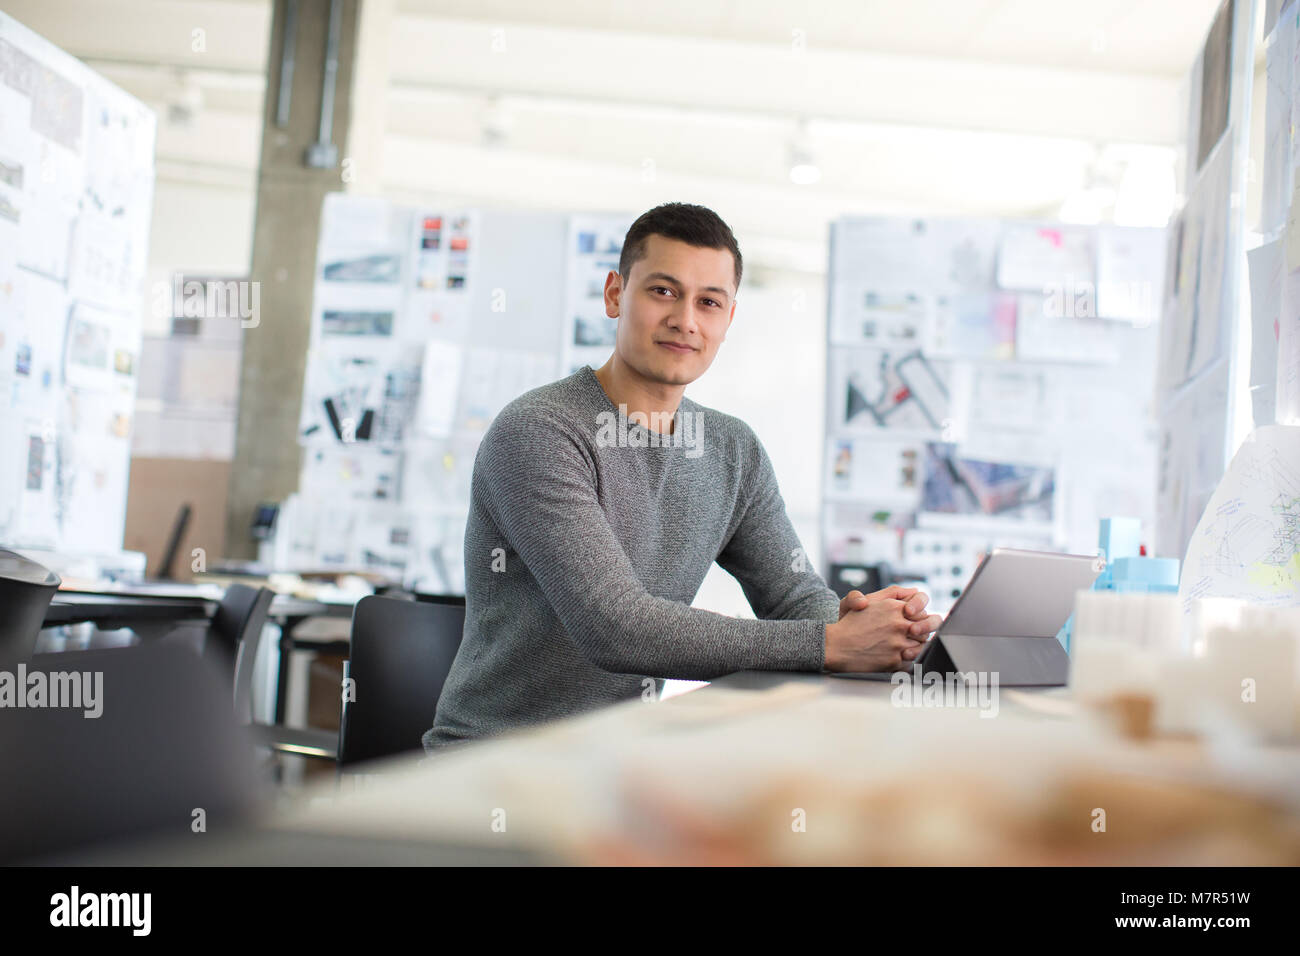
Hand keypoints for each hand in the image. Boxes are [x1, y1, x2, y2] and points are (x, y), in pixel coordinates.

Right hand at [829, 587, 943, 671]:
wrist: (836, 646)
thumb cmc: (851, 623)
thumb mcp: (869, 600)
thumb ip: (893, 592)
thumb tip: (914, 590)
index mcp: (894, 607)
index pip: (922, 611)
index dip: (921, 617)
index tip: (914, 622)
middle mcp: (899, 624)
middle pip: (925, 628)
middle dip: (922, 631)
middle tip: (914, 634)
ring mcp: (898, 643)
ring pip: (921, 644)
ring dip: (916, 645)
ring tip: (904, 645)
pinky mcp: (895, 660)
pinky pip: (912, 660)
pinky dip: (907, 659)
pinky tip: (897, 656)